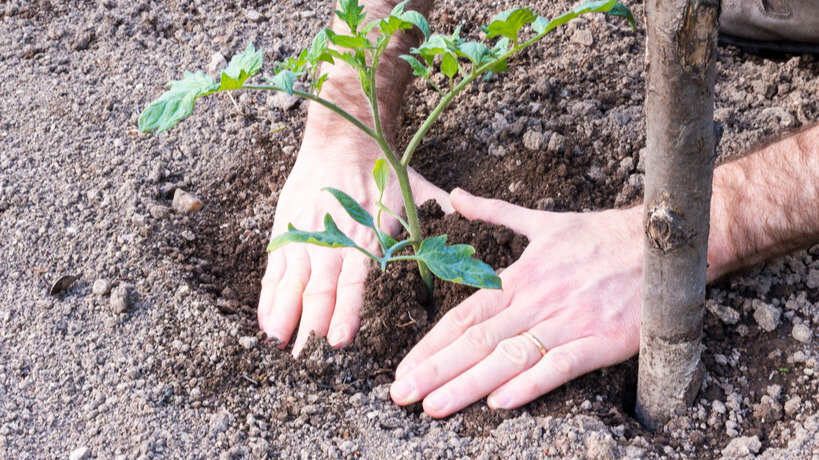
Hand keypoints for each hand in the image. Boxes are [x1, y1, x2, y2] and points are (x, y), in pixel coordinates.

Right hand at [258, 135, 450, 356]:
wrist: (344, 138)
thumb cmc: (383, 171)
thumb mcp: (417, 192)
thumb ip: (443, 214)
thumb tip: (477, 229)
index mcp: (367, 237)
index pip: (354, 282)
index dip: (346, 311)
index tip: (340, 338)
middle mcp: (335, 240)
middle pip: (319, 289)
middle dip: (313, 322)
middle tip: (308, 354)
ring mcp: (308, 236)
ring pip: (293, 281)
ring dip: (285, 314)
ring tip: (280, 343)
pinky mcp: (288, 230)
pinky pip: (275, 269)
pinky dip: (269, 296)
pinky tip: (267, 321)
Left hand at [390, 188, 643, 416]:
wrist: (660, 242)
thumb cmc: (598, 236)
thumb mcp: (540, 221)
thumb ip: (493, 213)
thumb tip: (456, 197)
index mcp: (519, 277)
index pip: (463, 316)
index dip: (430, 345)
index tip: (402, 369)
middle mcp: (536, 300)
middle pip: (476, 340)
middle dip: (435, 371)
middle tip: (400, 395)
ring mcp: (567, 322)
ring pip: (509, 357)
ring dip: (468, 384)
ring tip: (433, 407)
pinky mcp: (601, 340)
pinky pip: (560, 366)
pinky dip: (530, 383)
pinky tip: (500, 403)